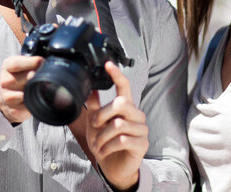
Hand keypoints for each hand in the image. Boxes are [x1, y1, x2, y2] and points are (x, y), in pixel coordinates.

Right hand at [0, 55, 42, 122]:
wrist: (6, 98)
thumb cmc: (20, 76)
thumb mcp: (24, 62)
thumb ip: (37, 50)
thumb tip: (55, 29)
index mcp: (9, 65)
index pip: (17, 62)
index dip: (31, 62)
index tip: (42, 62)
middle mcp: (5, 79)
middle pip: (25, 78)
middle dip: (36, 77)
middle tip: (44, 76)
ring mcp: (6, 95)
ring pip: (25, 93)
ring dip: (35, 91)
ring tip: (39, 88)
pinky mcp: (12, 109)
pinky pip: (26, 106)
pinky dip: (32, 104)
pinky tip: (33, 100)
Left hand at [85, 62, 148, 189]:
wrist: (114, 167)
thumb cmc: (107, 142)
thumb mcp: (96, 123)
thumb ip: (95, 105)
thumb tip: (89, 87)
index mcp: (126, 107)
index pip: (124, 86)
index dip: (117, 75)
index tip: (108, 64)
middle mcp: (136, 115)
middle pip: (121, 103)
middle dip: (103, 114)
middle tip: (95, 125)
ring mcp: (141, 129)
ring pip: (118, 125)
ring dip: (102, 136)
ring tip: (97, 144)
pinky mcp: (142, 144)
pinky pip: (122, 140)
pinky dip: (108, 146)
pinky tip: (104, 151)